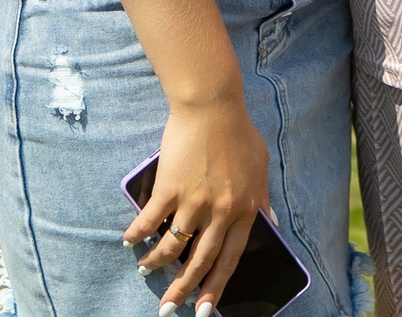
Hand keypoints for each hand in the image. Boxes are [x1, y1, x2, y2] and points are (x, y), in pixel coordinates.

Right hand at [123, 97, 271, 315]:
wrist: (212, 105)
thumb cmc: (238, 131)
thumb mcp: (261, 166)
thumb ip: (263, 197)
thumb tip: (270, 220)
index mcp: (246, 208)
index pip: (231, 259)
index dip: (217, 287)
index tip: (206, 310)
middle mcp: (222, 211)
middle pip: (201, 261)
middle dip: (184, 290)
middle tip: (169, 309)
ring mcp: (196, 200)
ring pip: (174, 245)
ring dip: (157, 263)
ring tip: (145, 271)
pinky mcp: (171, 187)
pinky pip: (151, 220)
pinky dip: (139, 233)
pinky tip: (131, 241)